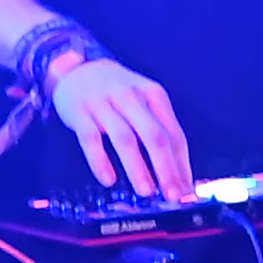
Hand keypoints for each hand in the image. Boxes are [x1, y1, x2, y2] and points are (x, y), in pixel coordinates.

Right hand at [51, 55, 193, 200]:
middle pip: (154, 136)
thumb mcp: (142, 100)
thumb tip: (175, 169)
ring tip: (146, 191)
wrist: (76, 67)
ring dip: (137, 168)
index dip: (182, 164)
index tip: (186, 190)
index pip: (174, 134)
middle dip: (166, 168)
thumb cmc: (115, 91)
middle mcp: (131, 97)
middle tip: (172, 195)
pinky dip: (100, 161)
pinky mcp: (79, 112)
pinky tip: (108, 180)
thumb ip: (157, 127)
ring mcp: (104, 104)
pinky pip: (90, 139)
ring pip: (125, 139)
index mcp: (153, 95)